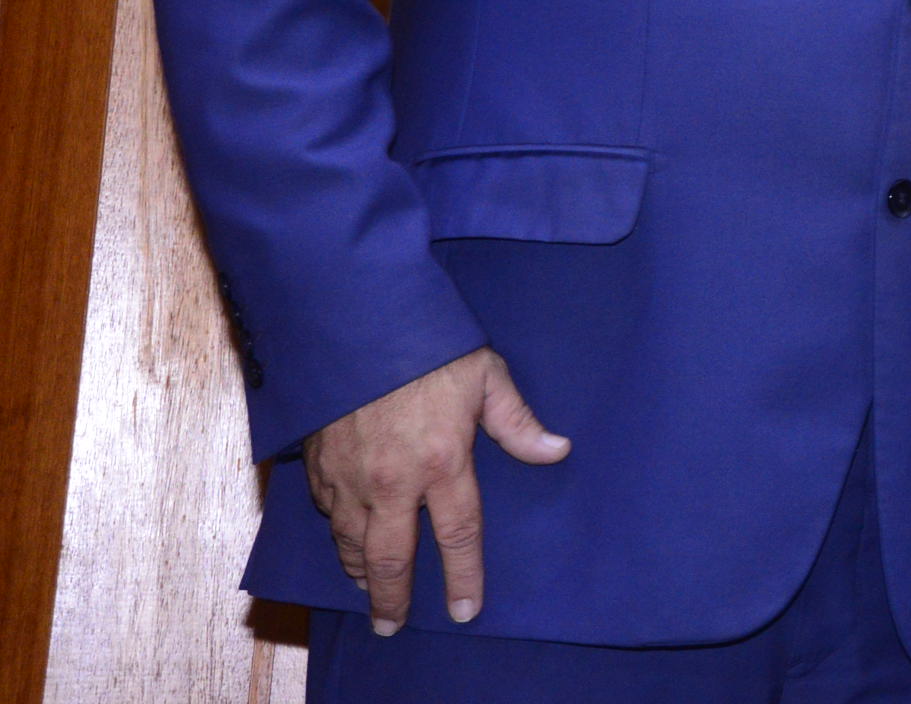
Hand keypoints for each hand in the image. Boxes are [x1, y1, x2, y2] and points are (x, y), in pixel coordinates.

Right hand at [303, 346, 569, 632]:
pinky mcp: (318, 464)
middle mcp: (392, 482)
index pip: (457, 536)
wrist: (357, 321)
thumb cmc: (429, 345)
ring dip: (360, 571)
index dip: (462, 577)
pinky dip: (335, 534)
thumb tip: (557, 451)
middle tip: (392, 624)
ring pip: (351, 543)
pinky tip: (344, 540)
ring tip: (368, 589)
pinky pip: (325, 514)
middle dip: (392, 598)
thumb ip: (518, 422)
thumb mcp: (485, 376)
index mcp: (442, 463)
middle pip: (391, 560)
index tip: (464, 610)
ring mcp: (349, 477)